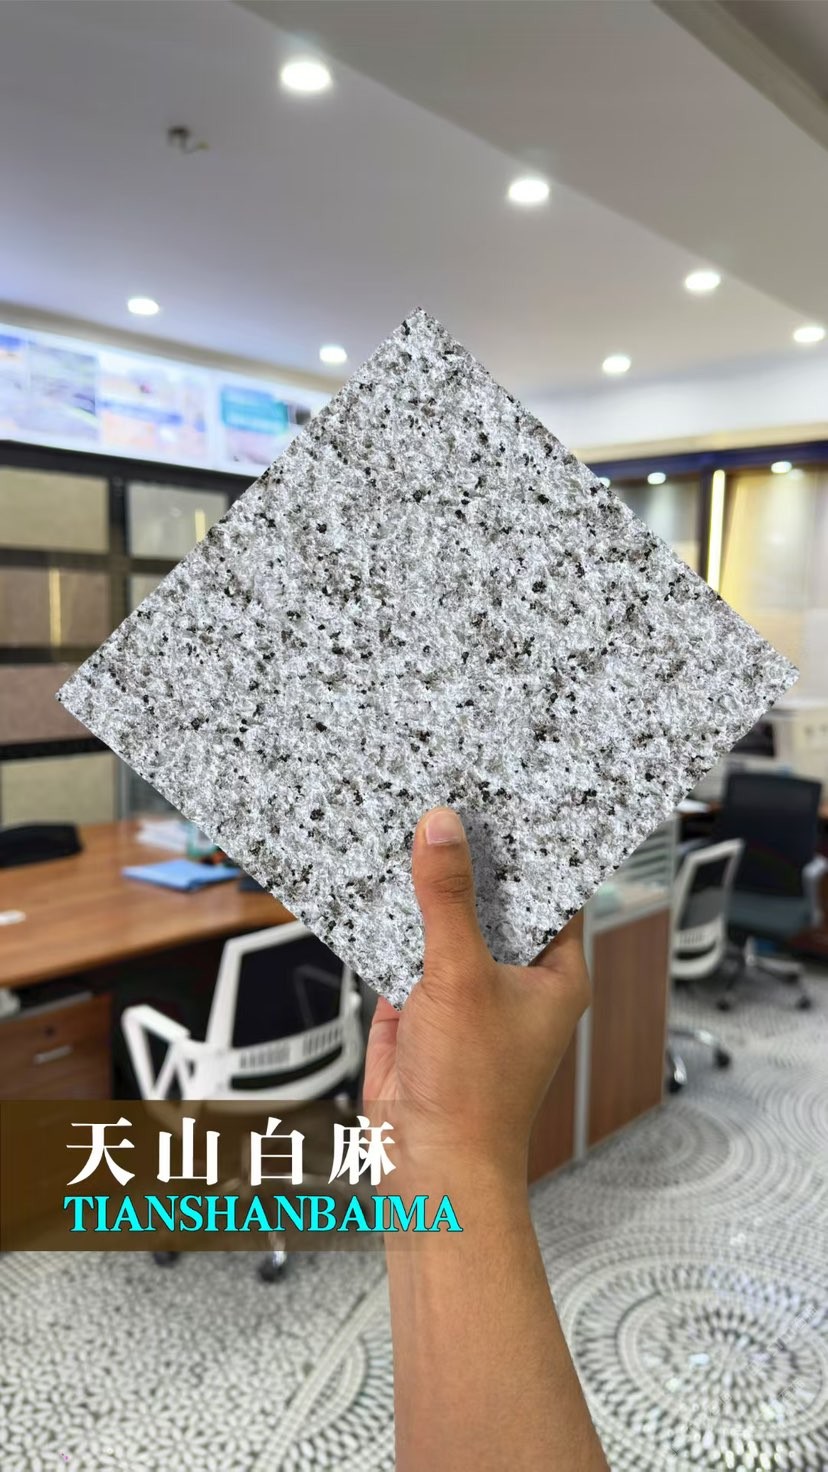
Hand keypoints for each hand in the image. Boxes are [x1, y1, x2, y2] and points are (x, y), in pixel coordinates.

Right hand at [363, 807, 590, 1182]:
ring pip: (445, 920)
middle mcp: (514, 976)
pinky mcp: (420, 1001)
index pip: (551, 889)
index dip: (530, 845)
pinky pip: (405, 944)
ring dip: (425, 886)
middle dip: (467, 859)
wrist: (426, 1162)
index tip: (507, 797)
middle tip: (448, 797)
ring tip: (408, 823)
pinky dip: (390, 917)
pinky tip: (373, 877)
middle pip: (492, 899)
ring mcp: (465, 987)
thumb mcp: (462, 977)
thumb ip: (447, 901)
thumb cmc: (475, 1094)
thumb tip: (443, 832)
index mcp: (555, 971)